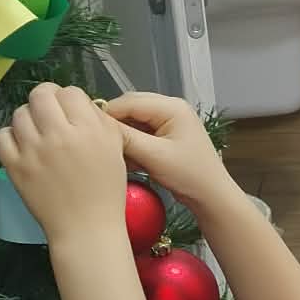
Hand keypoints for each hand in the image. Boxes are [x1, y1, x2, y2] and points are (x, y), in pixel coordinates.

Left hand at [0, 83, 126, 245]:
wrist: (86, 228)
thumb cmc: (105, 191)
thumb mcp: (115, 148)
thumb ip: (99, 120)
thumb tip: (80, 103)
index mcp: (88, 130)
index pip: (70, 92)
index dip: (70, 99)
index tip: (71, 111)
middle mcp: (59, 136)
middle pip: (40, 95)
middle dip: (46, 100)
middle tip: (50, 114)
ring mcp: (34, 151)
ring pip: (20, 113)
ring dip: (29, 118)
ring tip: (37, 132)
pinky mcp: (16, 166)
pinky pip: (3, 136)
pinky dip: (11, 136)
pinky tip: (23, 145)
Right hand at [104, 92, 232, 212]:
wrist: (212, 196)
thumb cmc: (190, 176)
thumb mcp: (154, 156)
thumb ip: (126, 138)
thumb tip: (98, 126)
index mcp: (172, 107)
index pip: (129, 102)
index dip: (107, 114)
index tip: (88, 131)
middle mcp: (170, 108)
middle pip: (130, 108)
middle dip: (114, 125)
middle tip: (98, 143)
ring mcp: (169, 121)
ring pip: (134, 122)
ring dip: (123, 136)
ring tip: (112, 153)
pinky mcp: (166, 136)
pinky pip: (141, 133)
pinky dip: (131, 144)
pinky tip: (125, 159)